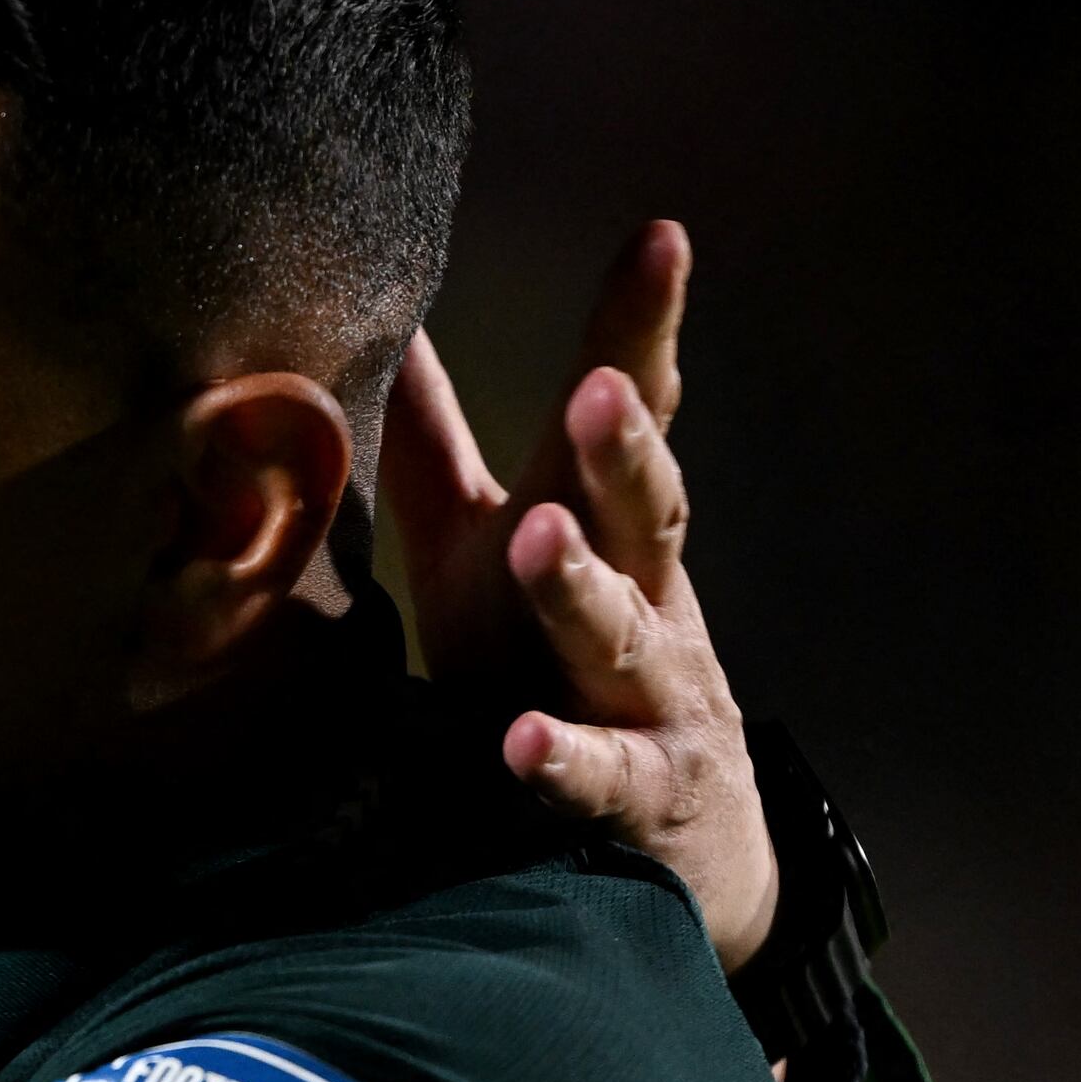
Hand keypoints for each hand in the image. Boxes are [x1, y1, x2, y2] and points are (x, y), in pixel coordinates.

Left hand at [386, 224, 777, 967]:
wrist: (683, 844)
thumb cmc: (550, 668)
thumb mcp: (490, 551)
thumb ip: (443, 449)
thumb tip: (397, 332)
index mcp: (607, 529)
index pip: (628, 417)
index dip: (643, 328)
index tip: (662, 237)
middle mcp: (649, 600)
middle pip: (644, 511)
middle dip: (623, 447)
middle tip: (596, 385)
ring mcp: (654, 701)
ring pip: (623, 636)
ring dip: (582, 588)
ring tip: (543, 539)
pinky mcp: (641, 801)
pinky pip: (599, 777)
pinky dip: (562, 759)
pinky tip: (519, 742)